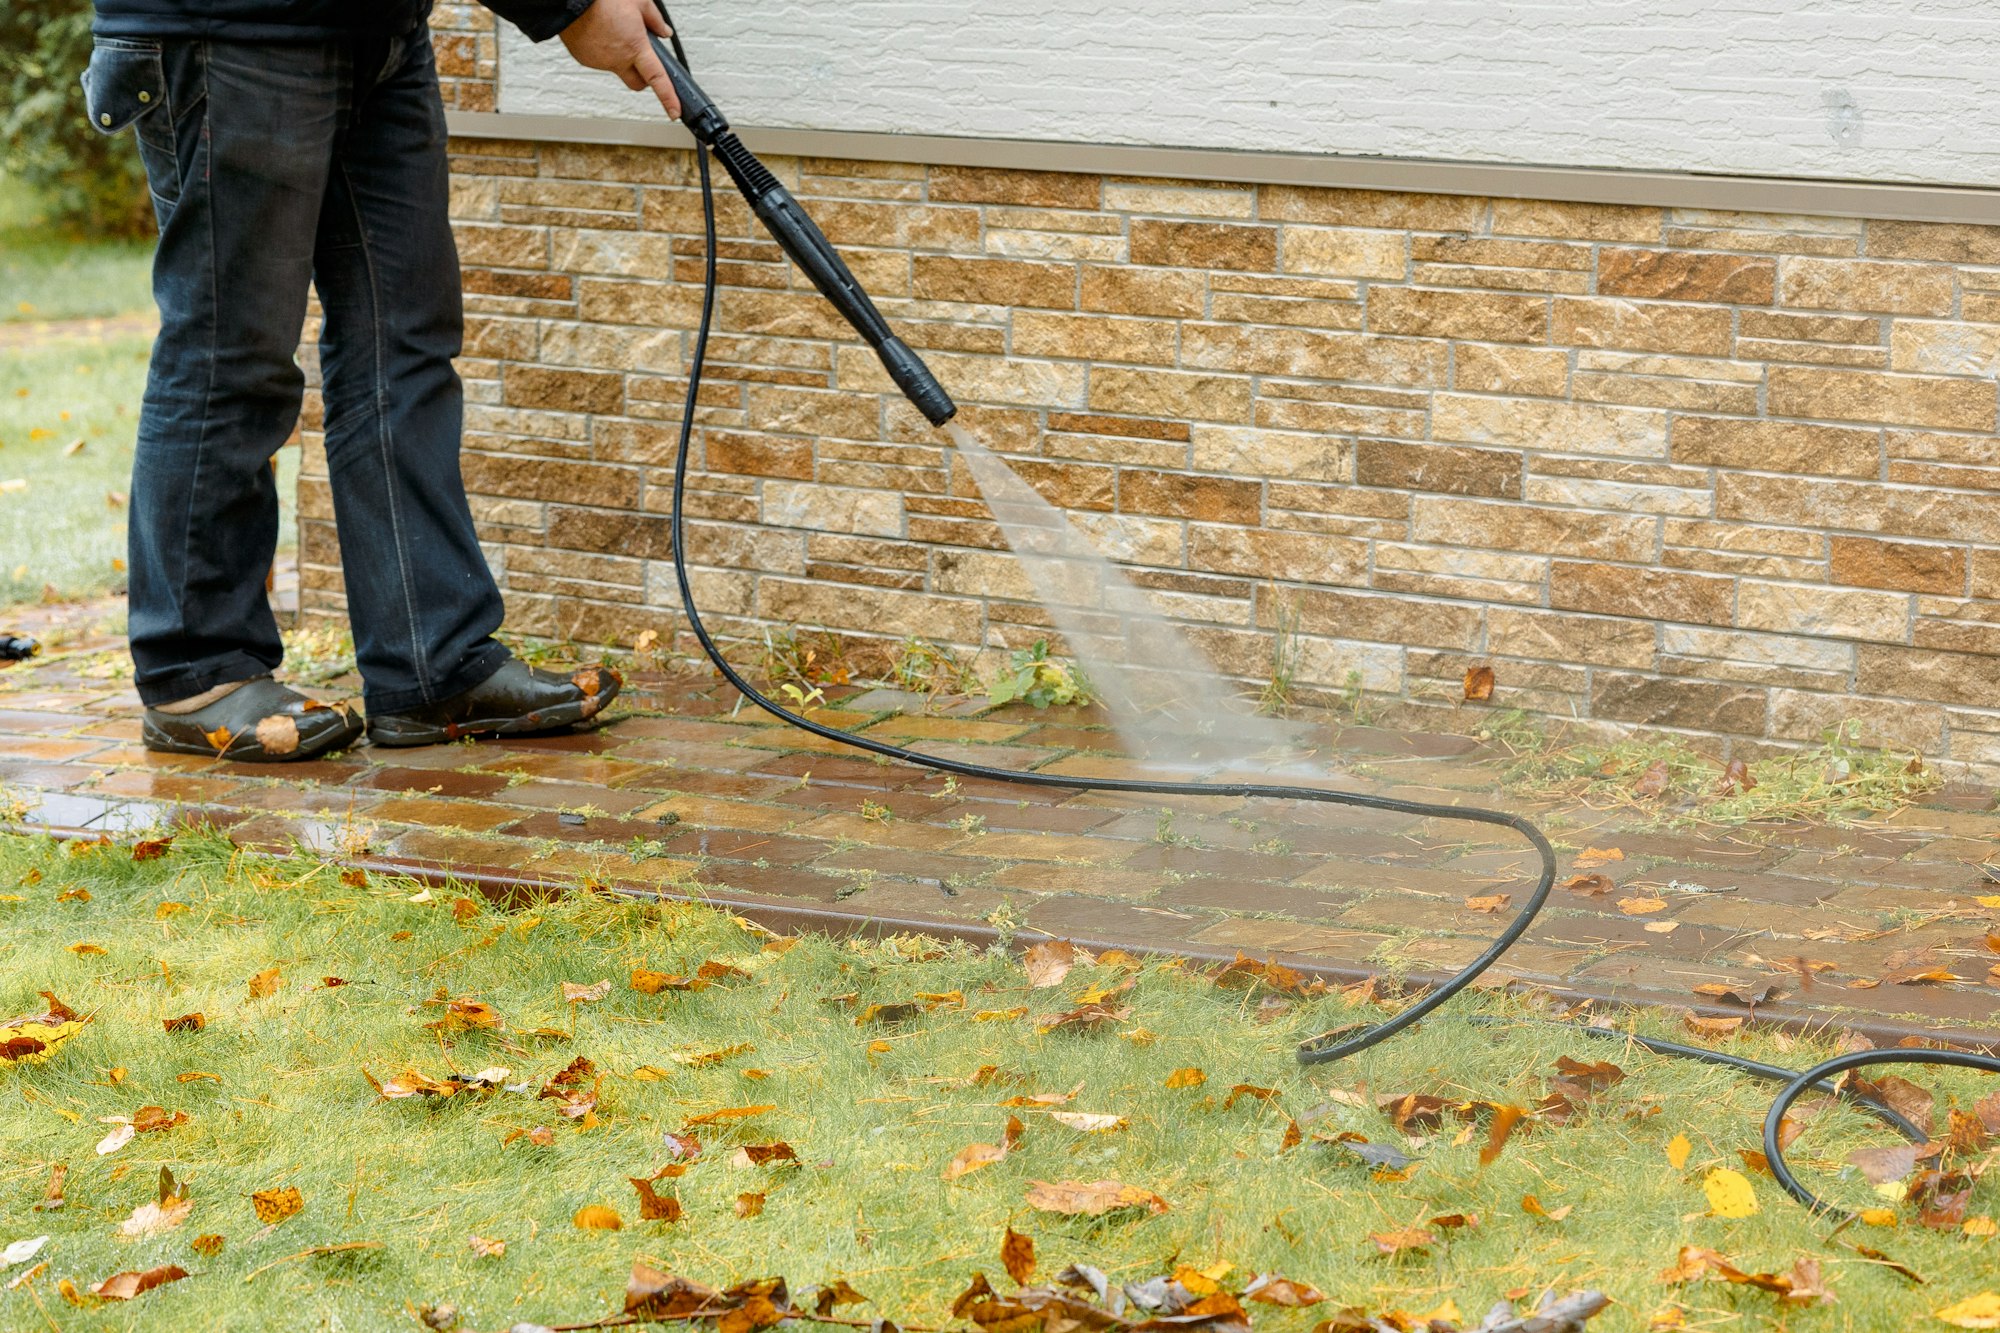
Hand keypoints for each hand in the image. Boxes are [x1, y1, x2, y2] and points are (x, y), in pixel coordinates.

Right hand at [559, 0, 681, 117]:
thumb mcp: (638, 1)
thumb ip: (655, 20)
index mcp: (635, 47)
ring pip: (617, 69)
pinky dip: (603, 52)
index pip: (657, 79)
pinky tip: (599, 33)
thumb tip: (664, 32)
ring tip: (613, 31)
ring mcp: (599, 62)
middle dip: (643, 78)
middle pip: (637, 83)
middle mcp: (617, 59)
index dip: (668, 98)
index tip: (674, 112)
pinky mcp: (584, 59)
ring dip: (620, 59)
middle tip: (643, 61)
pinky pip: (599, 61)